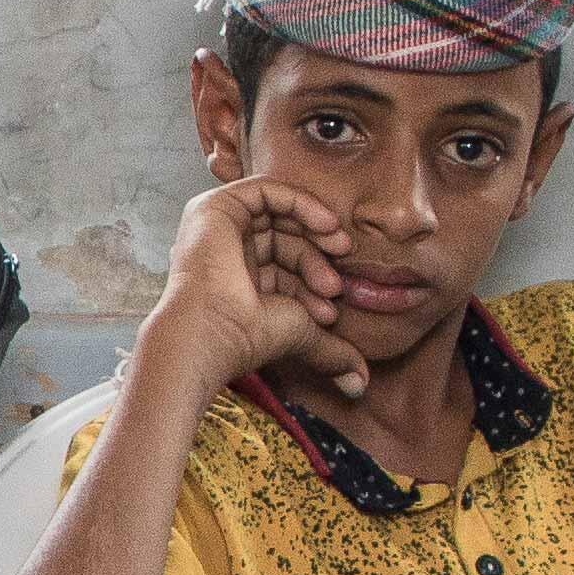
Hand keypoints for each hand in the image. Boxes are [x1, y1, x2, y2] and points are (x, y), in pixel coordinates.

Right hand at [145, 174, 372, 407]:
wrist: (212, 332)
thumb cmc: (245, 337)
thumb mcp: (302, 334)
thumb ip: (333, 351)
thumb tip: (361, 385)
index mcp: (240, 279)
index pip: (287, 264)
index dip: (316, 275)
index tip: (336, 297)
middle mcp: (227, 252)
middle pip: (286, 238)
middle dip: (320, 255)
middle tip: (340, 278)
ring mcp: (219, 228)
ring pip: (280, 213)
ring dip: (317, 229)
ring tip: (339, 250)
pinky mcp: (215, 207)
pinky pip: (267, 190)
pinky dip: (302, 202)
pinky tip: (326, 224)